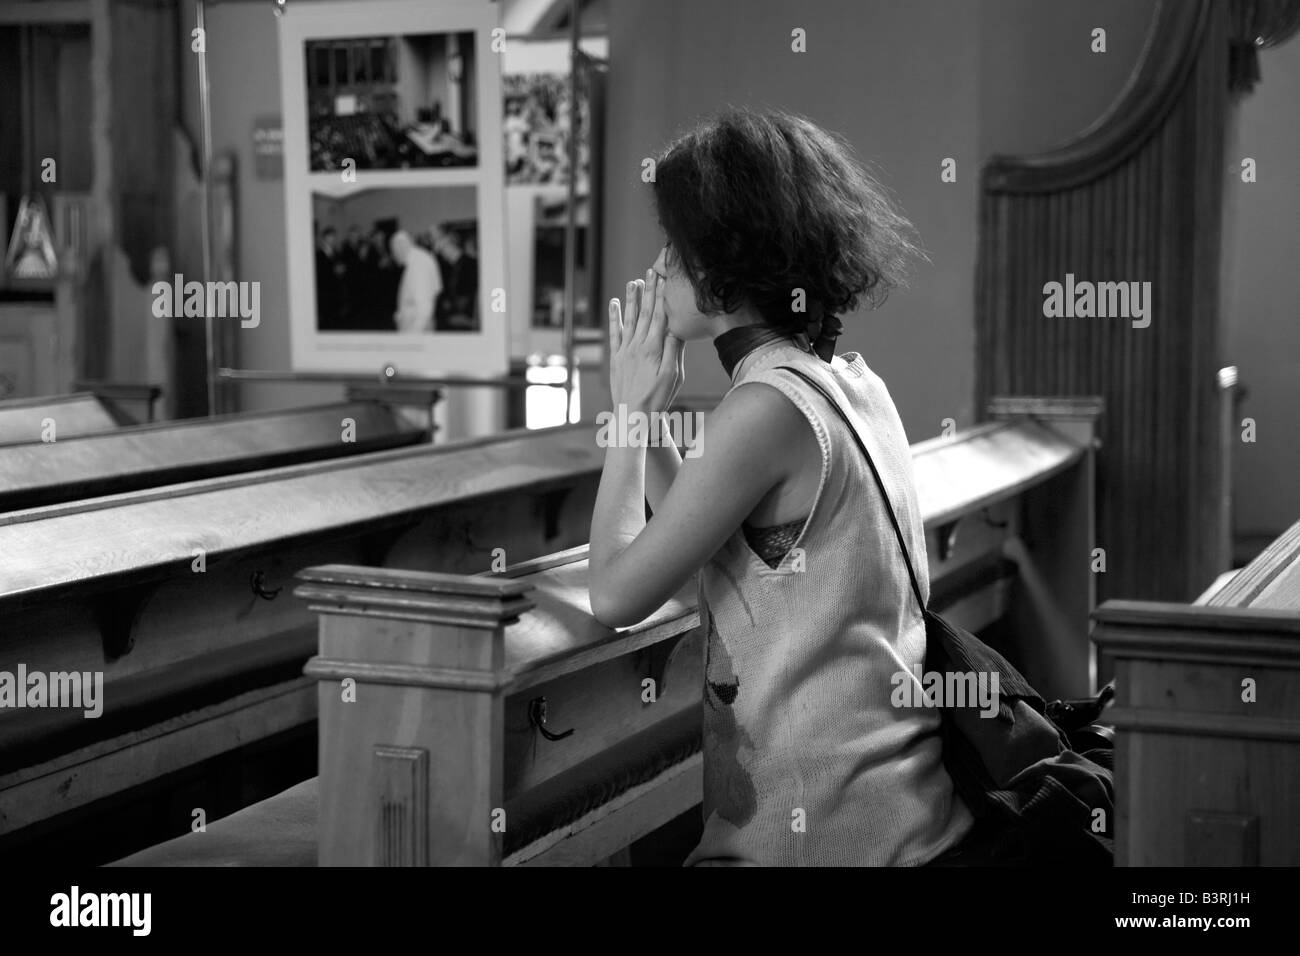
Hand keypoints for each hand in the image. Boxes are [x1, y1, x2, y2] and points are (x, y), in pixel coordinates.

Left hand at [608, 267, 683, 416]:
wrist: (632, 416)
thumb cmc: (657, 398)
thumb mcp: (673, 376)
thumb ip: (673, 350)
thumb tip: (676, 327)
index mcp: (653, 348)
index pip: (659, 316)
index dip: (662, 296)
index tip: (665, 278)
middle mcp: (637, 345)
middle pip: (645, 313)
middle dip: (649, 291)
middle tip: (651, 271)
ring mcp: (624, 351)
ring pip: (630, 319)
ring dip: (632, 299)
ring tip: (634, 281)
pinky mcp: (616, 358)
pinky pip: (614, 333)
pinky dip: (614, 317)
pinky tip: (615, 303)